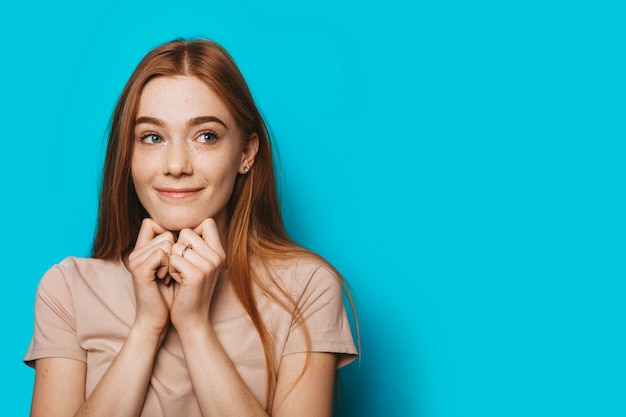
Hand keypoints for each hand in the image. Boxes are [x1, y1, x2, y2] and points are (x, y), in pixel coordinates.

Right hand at [127, 218, 175, 336]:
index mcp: (142, 250)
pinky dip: (169, 266)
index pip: (152, 223)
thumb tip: (190, 228)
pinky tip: (165, 279)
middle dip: (176, 252)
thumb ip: (175, 247)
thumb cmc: (170, 294)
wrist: (158, 319)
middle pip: (165, 232)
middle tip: (171, 272)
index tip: (177, 255)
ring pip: (166, 241)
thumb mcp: (174, 266)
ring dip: (174, 260)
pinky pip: (162, 253)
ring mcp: (136, 260)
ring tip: (167, 277)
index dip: (170, 233)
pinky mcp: (140, 269)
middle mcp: (136, 252)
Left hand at [168, 218, 225, 332]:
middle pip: (187, 232)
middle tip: (182, 267)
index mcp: (220, 251)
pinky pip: (173, 258)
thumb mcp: (199, 264)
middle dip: (178, 247)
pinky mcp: (196, 274)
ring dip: (172, 261)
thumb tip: (185, 226)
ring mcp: (209, 265)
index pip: (207, 222)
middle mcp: (218, 256)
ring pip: (177, 246)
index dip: (191, 232)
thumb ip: (198, 245)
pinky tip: (177, 281)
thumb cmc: (190, 290)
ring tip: (179, 275)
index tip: (187, 250)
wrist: (192, 318)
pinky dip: (170, 269)